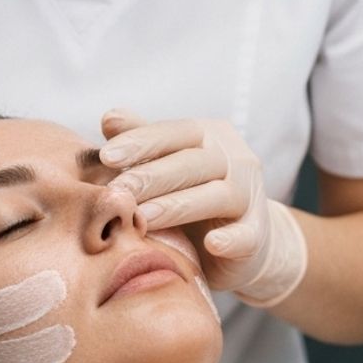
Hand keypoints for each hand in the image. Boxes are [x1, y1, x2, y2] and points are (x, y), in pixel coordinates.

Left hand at [99, 110, 307, 306]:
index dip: (140, 142)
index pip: (173, 133)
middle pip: (191, 163)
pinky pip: (245, 235)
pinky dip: (230, 239)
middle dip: (151, 176)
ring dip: (177, 206)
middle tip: (117, 191)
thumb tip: (110, 118)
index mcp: (209, 135)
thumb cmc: (192, 195)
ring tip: (143, 218)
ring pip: (215, 195)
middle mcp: (234, 159)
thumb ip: (142, 142)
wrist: (242, 239)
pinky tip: (212, 244)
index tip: (105, 156)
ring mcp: (250, 196)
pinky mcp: (257, 234)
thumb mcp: (166, 166)